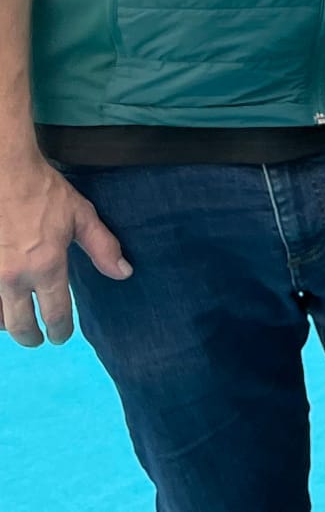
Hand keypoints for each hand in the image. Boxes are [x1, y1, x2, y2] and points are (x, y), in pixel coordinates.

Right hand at [0, 155, 130, 348]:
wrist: (5, 174)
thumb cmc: (45, 194)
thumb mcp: (81, 216)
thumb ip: (103, 248)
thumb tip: (124, 273)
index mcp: (46, 267)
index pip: (56, 314)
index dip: (61, 330)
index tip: (62, 336)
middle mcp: (14, 277)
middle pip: (21, 326)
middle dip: (33, 337)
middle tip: (39, 339)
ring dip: (9, 325)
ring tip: (18, 323)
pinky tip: (1, 308)